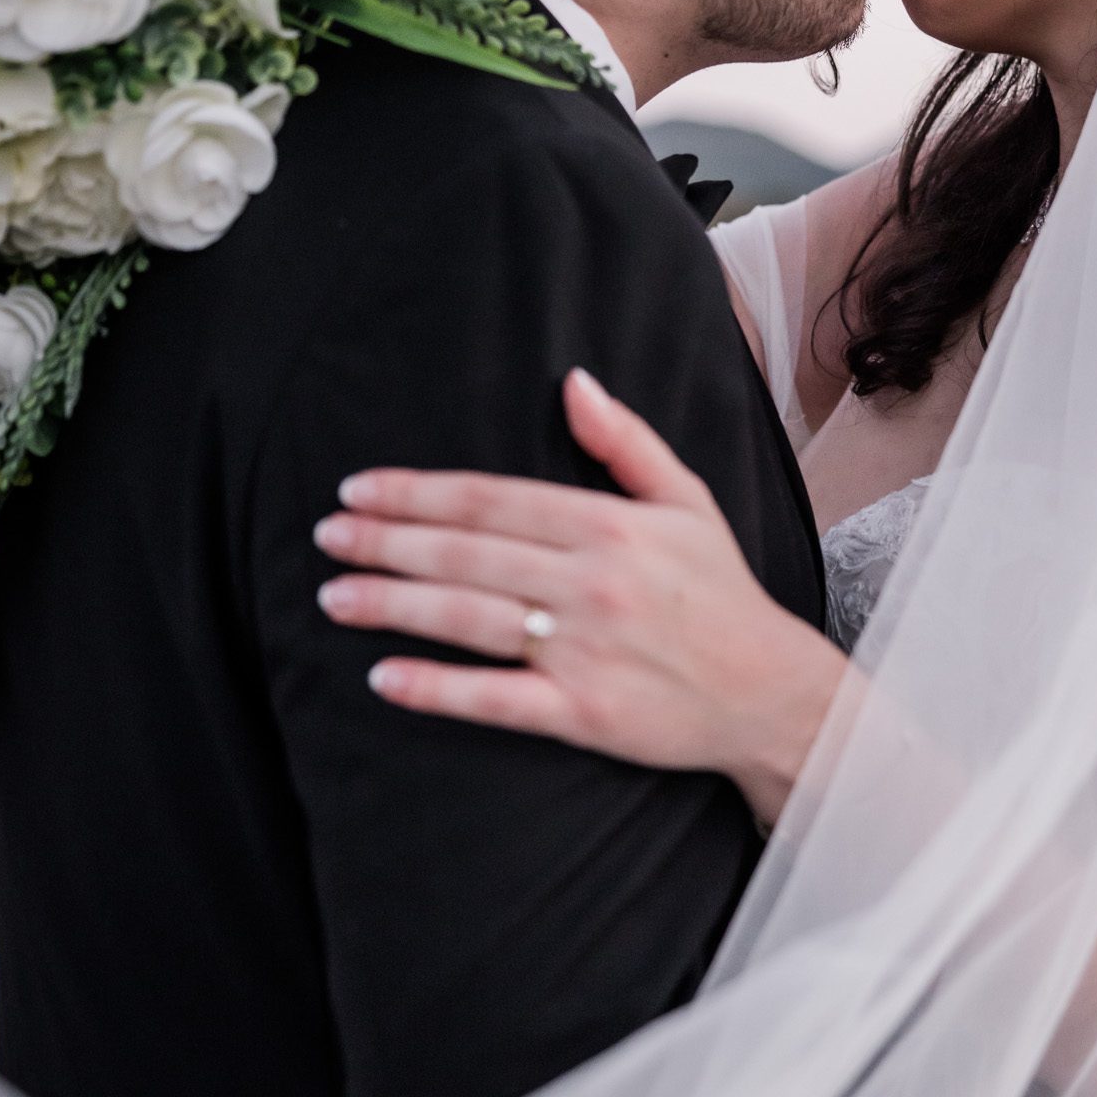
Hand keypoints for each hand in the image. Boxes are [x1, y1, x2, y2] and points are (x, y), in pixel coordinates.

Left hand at [315, 368, 845, 825]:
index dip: (416, 493)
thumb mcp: (687, 502)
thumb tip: (573, 382)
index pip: (491, 500)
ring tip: (333, 597)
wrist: (771, 693)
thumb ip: (625, 442)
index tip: (358, 490)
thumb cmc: (722, 594)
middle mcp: (592, 583)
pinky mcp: (584, 714)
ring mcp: (585, 650)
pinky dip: (437, 688)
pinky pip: (495, 698)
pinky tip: (384, 677)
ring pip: (468, 619)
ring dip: (392, 605)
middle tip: (325, 537)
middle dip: (385, 543)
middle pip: (466, 554)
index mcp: (610, 526)